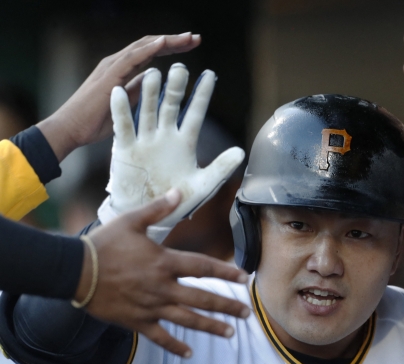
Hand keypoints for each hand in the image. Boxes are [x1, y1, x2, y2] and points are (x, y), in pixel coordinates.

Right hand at [37, 33, 201, 161]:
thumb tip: (157, 87)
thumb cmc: (96, 121)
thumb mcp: (128, 105)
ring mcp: (113, 66)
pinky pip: (132, 58)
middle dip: (175, 41)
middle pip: (151, 45)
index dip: (172, 47)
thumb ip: (140, 93)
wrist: (72, 129)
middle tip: (196, 38)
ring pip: (144, 46)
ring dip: (168, 41)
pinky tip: (164, 43)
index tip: (192, 46)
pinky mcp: (109, 75)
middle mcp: (119, 63)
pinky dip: (149, 49)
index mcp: (124, 70)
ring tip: (188, 38)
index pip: (152, 53)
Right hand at [75, 189, 249, 357]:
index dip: (226, 272)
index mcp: (165, 262)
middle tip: (247, 313)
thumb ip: (158, 209)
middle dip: (227, 306)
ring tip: (231, 333)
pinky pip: (160, 337)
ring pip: (187, 320)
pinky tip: (189, 353)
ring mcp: (151, 307)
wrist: (74, 272)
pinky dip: (174, 346)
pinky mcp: (137, 321)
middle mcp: (163, 287)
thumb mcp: (131, 221)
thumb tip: (178, 192)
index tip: (245, 278)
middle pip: (203, 299)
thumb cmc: (104, 244)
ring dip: (211, 327)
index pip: (204, 268)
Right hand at [98, 64, 244, 241]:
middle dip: (175, 87)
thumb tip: (241, 152)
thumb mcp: (204, 185)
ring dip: (149, 93)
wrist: (149, 214)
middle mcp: (165, 136)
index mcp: (185, 142)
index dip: (202, 95)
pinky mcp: (126, 148)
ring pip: (147, 111)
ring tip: (152, 73)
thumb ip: (221, 168)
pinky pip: (124, 126)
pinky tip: (119, 91)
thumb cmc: (178, 200)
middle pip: (171, 106)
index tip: (211, 75)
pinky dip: (120, 110)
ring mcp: (145, 140)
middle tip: (180, 67)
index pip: (196, 113)